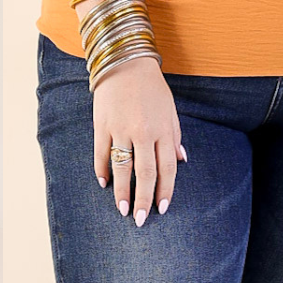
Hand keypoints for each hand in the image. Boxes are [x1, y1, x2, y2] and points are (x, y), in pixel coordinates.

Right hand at [92, 55, 186, 226]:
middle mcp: (143, 132)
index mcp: (163, 130)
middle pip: (145, 174)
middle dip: (144, 200)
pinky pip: (101, 153)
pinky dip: (102, 169)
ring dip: (122, 192)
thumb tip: (181, 160)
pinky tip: (104, 183)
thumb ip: (175, 136)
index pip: (167, 168)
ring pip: (122, 168)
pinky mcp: (102, 124)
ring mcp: (121, 128)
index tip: (162, 209)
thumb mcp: (170, 110)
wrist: (125, 62)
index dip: (165, 191)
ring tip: (122, 210)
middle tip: (141, 220)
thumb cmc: (151, 87)